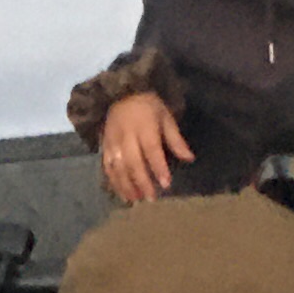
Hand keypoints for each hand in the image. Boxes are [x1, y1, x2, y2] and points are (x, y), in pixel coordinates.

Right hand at [98, 91, 192, 205]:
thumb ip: (175, 140)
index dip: (158, 168)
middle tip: (152, 198)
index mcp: (144, 126)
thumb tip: (190, 158)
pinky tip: (122, 193)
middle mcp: (126, 136)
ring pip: (118, 167)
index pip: (151, 150)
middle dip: (142, 182)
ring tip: (136, 200)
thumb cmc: (149, 106)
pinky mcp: (104, 146)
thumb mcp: (166, 117)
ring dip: (126, 185)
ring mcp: (112, 142)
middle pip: (133, 162)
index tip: (166, 185)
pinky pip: (107, 167)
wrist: (121, 93)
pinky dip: (113, 182)